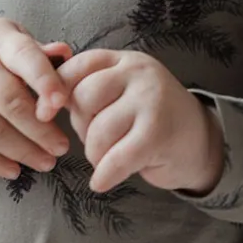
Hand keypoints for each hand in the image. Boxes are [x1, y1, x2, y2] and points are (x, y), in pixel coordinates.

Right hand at [0, 18, 71, 179]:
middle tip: (62, 147)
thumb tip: (66, 55)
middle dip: (40, 130)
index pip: (25, 57)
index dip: (44, 80)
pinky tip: (15, 170)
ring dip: (22, 151)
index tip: (62, 103)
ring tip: (46, 162)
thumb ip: (39, 54)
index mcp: (0, 41)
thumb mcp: (13, 39)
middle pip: (10, 102)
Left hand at [58, 49, 223, 193]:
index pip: (78, 66)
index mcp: (124, 60)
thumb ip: (88, 88)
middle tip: (97, 139)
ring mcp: (150, 101)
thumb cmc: (148, 118)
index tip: (44, 114)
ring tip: (110, 157)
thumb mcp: (121, 92)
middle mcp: (138, 73)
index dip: (55, 90)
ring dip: (95, 154)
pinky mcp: (157, 134)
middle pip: (84, 98)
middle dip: (81, 126)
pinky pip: (116, 158)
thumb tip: (42, 102)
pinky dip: (104, 175)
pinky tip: (102, 182)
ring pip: (97, 131)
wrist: (201, 140)